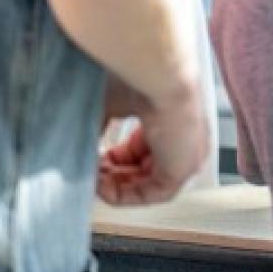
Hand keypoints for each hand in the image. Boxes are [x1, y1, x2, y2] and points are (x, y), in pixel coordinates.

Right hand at [96, 77, 210, 204]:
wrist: (159, 76)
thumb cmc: (141, 79)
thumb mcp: (115, 106)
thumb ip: (102, 126)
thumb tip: (84, 145)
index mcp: (174, 124)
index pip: (145, 151)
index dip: (117, 158)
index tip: (95, 157)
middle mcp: (185, 143)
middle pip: (146, 171)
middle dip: (113, 174)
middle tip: (90, 170)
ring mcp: (187, 158)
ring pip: (147, 185)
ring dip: (115, 186)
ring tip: (91, 178)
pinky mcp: (182, 171)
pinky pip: (152, 195)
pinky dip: (124, 195)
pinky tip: (101, 187)